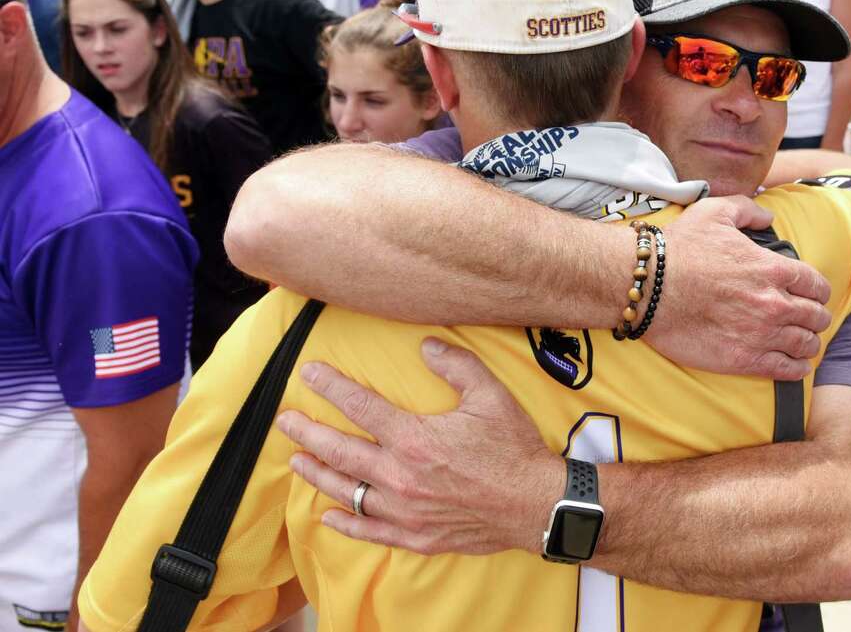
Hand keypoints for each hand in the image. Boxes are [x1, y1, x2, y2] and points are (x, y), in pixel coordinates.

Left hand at [275, 339, 560, 553]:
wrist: (535, 504)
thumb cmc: (513, 448)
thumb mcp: (490, 396)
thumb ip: (456, 366)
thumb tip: (426, 345)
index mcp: (414, 438)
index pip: (360, 406)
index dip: (331, 387)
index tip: (309, 374)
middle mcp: (399, 475)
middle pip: (339, 450)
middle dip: (308, 432)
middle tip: (285, 419)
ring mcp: (404, 510)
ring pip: (346, 491)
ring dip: (316, 473)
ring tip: (297, 460)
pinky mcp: (415, 535)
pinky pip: (368, 530)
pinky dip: (345, 523)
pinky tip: (327, 515)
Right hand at [645, 195, 832, 380]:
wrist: (649, 288)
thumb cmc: (679, 249)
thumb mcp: (714, 212)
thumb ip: (748, 210)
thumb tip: (767, 218)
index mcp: (772, 268)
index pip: (815, 285)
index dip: (817, 290)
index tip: (813, 294)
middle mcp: (774, 303)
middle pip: (816, 316)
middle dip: (816, 316)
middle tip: (809, 319)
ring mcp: (761, 334)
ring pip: (806, 344)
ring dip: (809, 342)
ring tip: (804, 343)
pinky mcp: (745, 359)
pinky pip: (787, 369)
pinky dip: (797, 368)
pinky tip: (796, 365)